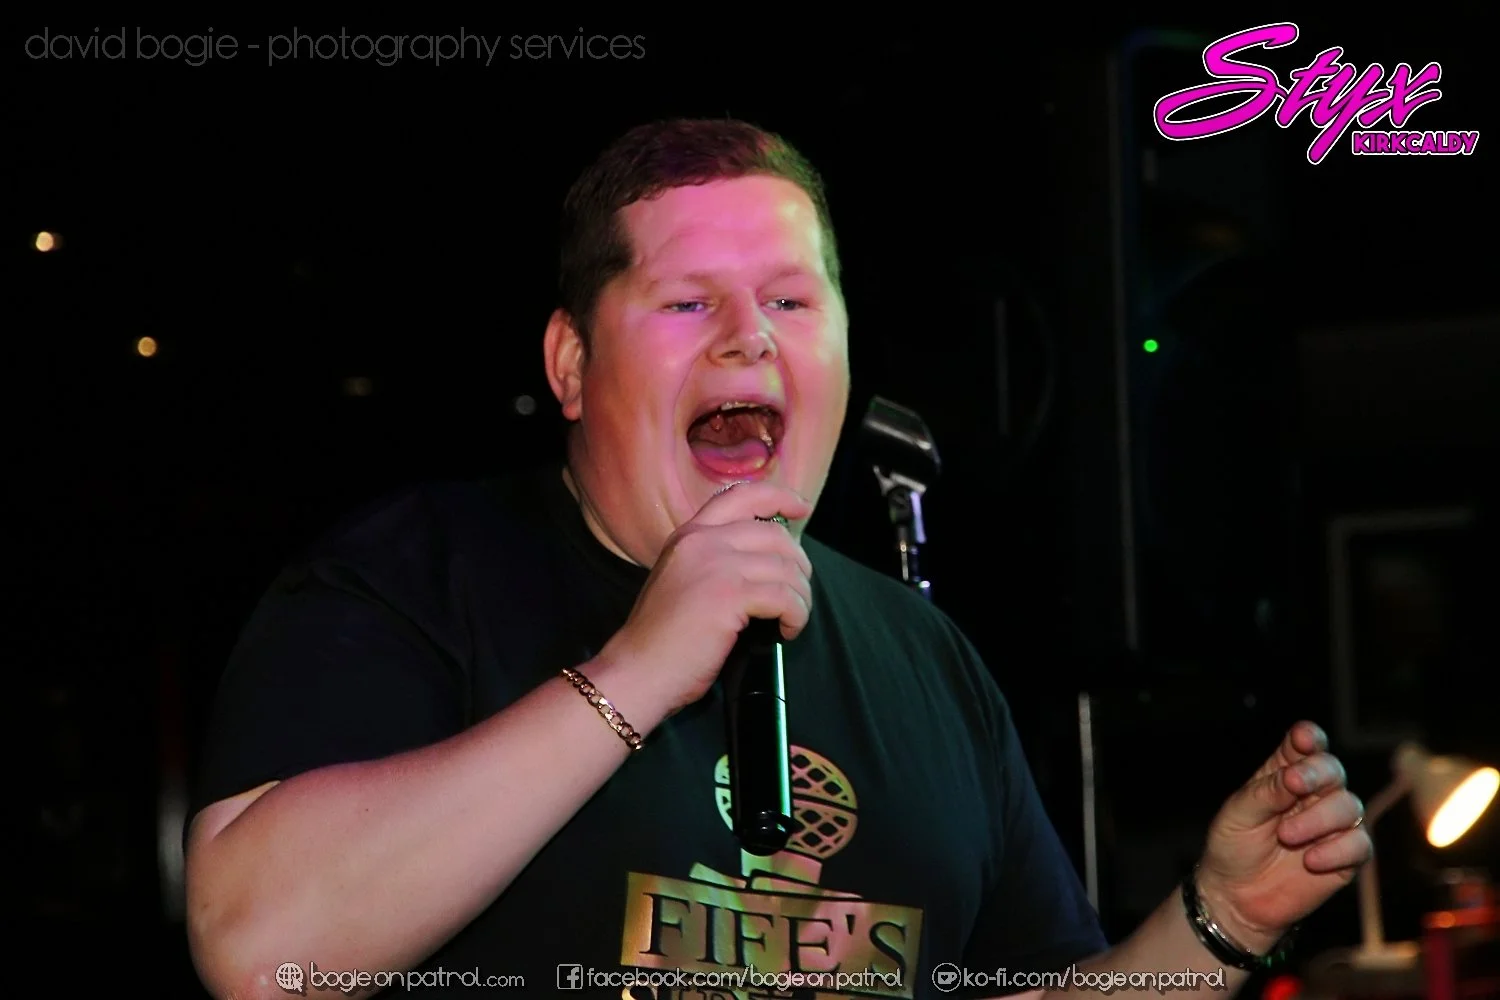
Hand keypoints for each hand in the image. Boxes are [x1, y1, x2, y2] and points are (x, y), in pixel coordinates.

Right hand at [598, 481, 813, 714]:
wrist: (638, 669)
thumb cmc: (661, 639)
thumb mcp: (682, 581)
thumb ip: (714, 562)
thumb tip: (766, 564)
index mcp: (689, 534)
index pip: (741, 495)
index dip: (779, 497)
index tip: (801, 509)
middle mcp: (702, 540)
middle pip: (774, 535)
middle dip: (798, 565)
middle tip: (798, 592)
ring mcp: (715, 564)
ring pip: (785, 567)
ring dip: (800, 596)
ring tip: (792, 619)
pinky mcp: (729, 594)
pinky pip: (784, 597)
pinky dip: (795, 615)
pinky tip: (786, 631)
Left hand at [1196, 721, 1371, 951]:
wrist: (1237, 896)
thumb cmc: (1233, 846)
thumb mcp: (1238, 814)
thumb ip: (1266, 791)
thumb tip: (1295, 775)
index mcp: (1284, 773)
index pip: (1305, 745)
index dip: (1309, 738)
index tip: (1303, 740)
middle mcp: (1314, 793)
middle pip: (1333, 769)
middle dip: (1317, 774)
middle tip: (1294, 785)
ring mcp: (1332, 824)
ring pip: (1350, 805)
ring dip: (1319, 818)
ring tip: (1286, 836)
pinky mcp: (1346, 856)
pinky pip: (1360, 844)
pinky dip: (1337, 850)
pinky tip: (1310, 860)